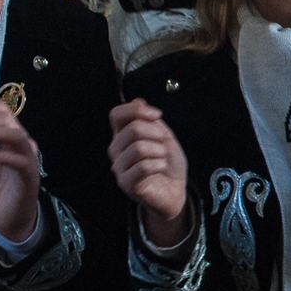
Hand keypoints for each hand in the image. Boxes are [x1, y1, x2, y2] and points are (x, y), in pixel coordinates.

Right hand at [108, 99, 189, 246]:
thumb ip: (150, 120)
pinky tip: (161, 168)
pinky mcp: (126, 184)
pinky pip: (142, 167)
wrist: (174, 190)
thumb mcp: (163, 136)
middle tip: (164, 145)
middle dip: (157, 134)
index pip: (116, 114)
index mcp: (123, 135)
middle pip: (133, 129)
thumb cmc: (167, 162)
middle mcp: (116, 150)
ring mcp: (119, 167)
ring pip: (139, 148)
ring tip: (162, 159)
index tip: (157, 115)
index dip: (137, 110)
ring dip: (160, 151)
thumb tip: (137, 101)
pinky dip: (159, 164)